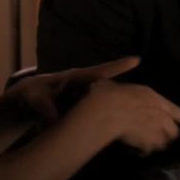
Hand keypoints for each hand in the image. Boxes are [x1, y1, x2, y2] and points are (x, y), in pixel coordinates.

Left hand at [6, 57, 141, 120]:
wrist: (30, 98)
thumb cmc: (33, 94)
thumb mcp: (36, 98)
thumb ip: (44, 106)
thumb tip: (53, 118)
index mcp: (76, 78)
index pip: (100, 72)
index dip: (118, 66)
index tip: (137, 59)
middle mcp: (86, 84)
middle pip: (111, 82)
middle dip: (128, 85)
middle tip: (149, 88)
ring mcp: (87, 94)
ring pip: (109, 95)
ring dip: (124, 98)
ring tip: (145, 104)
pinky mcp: (86, 105)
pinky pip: (103, 105)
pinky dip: (113, 109)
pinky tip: (127, 119)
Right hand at [79, 80, 179, 155]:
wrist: (106, 111)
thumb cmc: (107, 94)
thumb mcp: (113, 81)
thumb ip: (120, 80)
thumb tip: (116, 75)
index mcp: (152, 96)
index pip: (174, 109)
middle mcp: (158, 113)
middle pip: (173, 129)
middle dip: (170, 134)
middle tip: (164, 137)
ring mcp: (155, 129)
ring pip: (164, 141)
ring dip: (158, 143)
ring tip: (150, 145)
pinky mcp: (147, 142)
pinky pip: (150, 150)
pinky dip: (145, 150)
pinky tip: (139, 151)